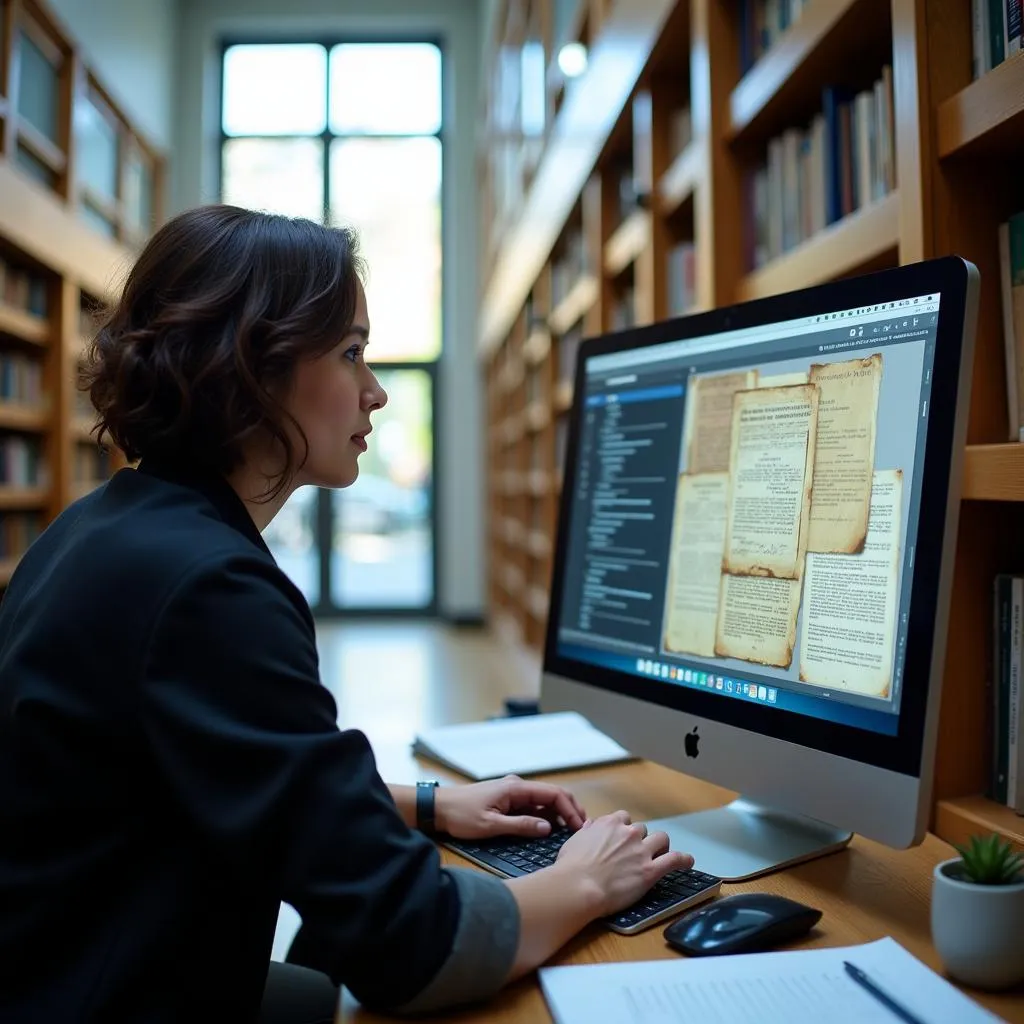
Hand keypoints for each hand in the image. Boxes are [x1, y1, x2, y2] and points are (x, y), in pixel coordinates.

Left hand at [435, 774, 586, 839]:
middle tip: (582, 829)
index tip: (579, 828)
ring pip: (544, 800)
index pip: (553, 794)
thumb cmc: (461, 815)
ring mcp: (512, 792)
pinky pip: (533, 805)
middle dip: (570, 810)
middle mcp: (517, 786)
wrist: (437, 808)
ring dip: (559, 814)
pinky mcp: (507, 800)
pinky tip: (551, 829)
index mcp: (515, 788)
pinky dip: (546, 815)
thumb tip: (548, 828)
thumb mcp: (491, 826)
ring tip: (571, 832)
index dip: (570, 810)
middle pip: (552, 794)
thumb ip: (521, 826)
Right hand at [553, 810, 692, 916]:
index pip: (623, 818)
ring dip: (660, 846)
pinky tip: (687, 861)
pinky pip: (674, 860)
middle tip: (635, 853)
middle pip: (642, 829)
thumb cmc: (571, 867)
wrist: (578, 886)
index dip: (623, 829)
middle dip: (641, 839)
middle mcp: (628, 833)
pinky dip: (683, 860)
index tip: (621, 838)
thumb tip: (591, 826)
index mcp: (609, 824)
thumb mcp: (573, 841)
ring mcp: (641, 851)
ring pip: (661, 839)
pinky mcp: (650, 871)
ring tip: (660, 854)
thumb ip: (587, 832)